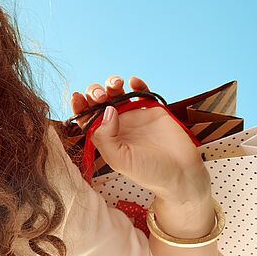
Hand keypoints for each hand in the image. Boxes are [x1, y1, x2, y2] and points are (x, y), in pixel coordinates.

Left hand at [70, 76, 209, 202]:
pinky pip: (142, 92)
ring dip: (112, 85)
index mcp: (105, 137)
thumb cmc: (148, 172)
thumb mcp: (119, 160)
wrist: (180, 173)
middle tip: (100, 96)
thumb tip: (106, 111)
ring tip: (116, 84)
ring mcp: (134, 116)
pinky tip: (133, 82)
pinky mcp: (153, 110)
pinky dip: (137, 84)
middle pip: (99, 102)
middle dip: (95, 93)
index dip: (80, 106)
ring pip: (118, 94)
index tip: (76, 97)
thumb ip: (106, 138)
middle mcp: (117, 125)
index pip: (86, 118)